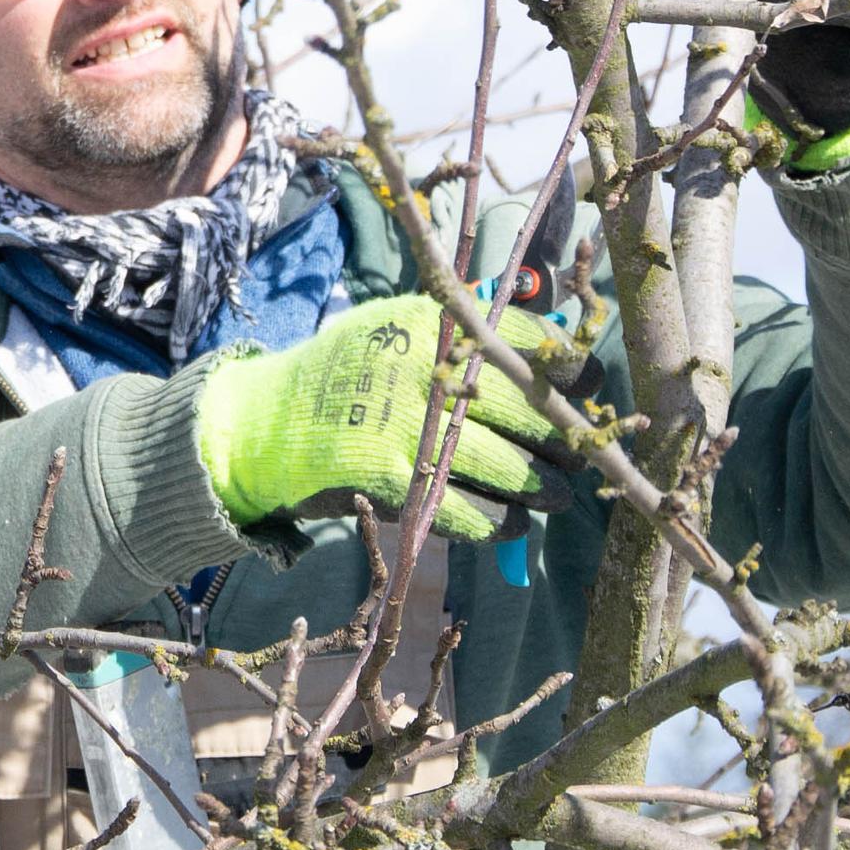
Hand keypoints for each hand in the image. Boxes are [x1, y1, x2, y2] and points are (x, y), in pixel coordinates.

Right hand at [193, 296, 566, 544]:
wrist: (265, 422)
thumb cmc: (343, 375)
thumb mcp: (396, 330)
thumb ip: (462, 338)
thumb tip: (550, 357)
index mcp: (433, 326)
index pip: (531, 345)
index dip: (573, 375)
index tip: (583, 393)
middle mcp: (427, 373)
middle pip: (534, 414)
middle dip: (566, 444)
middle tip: (576, 457)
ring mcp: (412, 431)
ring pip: (515, 470)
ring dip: (543, 490)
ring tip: (550, 496)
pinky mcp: (396, 483)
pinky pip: (475, 513)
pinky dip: (503, 523)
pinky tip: (510, 521)